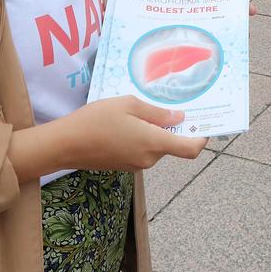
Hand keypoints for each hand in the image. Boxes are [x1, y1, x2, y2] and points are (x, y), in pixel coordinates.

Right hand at [39, 95, 207, 172]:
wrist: (65, 144)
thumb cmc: (96, 120)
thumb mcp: (129, 105)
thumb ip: (157, 113)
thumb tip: (179, 117)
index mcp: (154, 143)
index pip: (190, 149)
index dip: (201, 138)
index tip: (204, 124)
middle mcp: (149, 159)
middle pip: (171, 144)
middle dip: (171, 127)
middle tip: (164, 105)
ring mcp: (136, 165)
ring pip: (155, 146)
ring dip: (153, 131)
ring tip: (136, 112)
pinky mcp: (124, 166)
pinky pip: (142, 150)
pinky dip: (141, 138)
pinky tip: (124, 124)